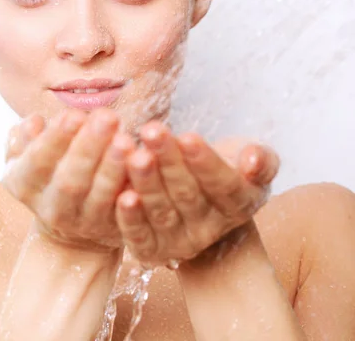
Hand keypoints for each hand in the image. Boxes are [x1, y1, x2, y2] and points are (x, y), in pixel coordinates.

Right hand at [3, 109, 135, 249]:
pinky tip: (142, 167)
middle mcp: (51, 208)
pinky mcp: (111, 229)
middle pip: (69, 180)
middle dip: (88, 147)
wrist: (69, 225)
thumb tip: (34, 122)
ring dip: (112, 167)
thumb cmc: (51, 172)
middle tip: (107, 117)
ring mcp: (82, 222)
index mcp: (24, 184)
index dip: (55, 139)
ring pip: (98, 197)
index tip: (74, 114)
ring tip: (125, 139)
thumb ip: (25, 137)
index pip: (37, 161)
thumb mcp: (30, 155)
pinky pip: (123, 214)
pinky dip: (131, 192)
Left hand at [115, 122, 277, 267]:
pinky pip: (140, 236)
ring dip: (146, 183)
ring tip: (135, 156)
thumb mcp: (254, 162)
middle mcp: (209, 229)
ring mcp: (179, 242)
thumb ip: (261, 159)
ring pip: (161, 211)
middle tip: (152, 131)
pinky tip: (122, 196)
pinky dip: (130, 218)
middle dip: (168, 160)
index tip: (188, 136)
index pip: (223, 184)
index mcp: (238, 205)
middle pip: (187, 194)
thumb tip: (252, 160)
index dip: (205, 161)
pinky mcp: (152, 251)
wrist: (203, 208)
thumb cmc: (228, 173)